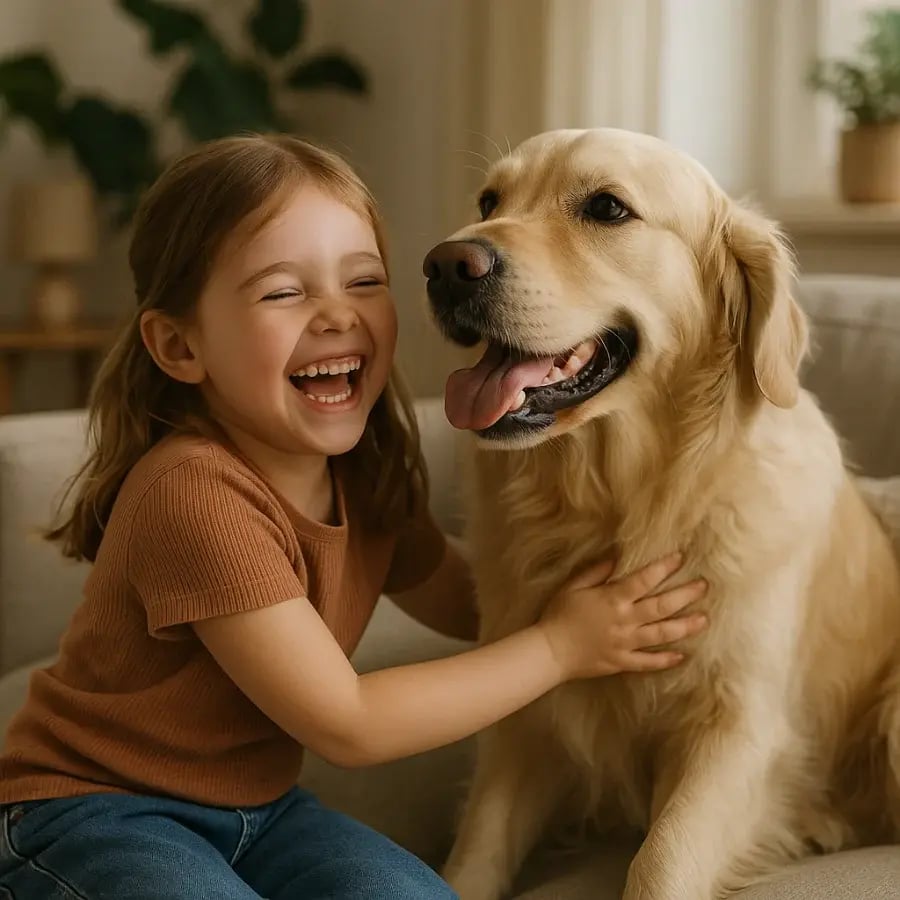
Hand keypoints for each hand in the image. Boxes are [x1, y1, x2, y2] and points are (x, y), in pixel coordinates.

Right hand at [538, 553, 707, 680]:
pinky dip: (665, 660)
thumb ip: (596, 572)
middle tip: (704, 586)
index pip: (644, 580)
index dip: (664, 568)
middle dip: (685, 595)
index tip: (680, 558)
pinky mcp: (622, 663)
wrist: (549, 651)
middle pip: (662, 606)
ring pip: (662, 634)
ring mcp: (625, 644)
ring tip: (704, 619)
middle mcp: (624, 621)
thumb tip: (617, 558)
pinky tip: (682, 655)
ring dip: (685, 626)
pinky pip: (648, 663)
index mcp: (612, 599)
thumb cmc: (558, 615)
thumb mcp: (573, 586)